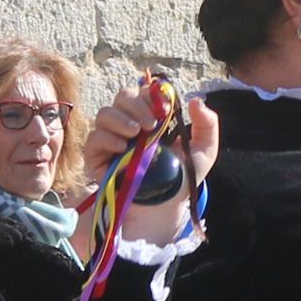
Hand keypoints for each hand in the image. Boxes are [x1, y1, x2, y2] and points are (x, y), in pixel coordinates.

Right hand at [67, 89, 212, 255]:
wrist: (165, 207)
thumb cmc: (181, 178)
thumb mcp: (203, 152)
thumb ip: (207, 125)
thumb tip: (195, 100)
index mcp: (151, 117)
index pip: (144, 93)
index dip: (152, 96)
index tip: (164, 110)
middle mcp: (129, 124)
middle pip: (122, 97)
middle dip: (136, 105)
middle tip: (151, 125)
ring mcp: (112, 139)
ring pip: (104, 113)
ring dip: (120, 119)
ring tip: (135, 134)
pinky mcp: (98, 157)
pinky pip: (94, 139)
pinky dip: (106, 138)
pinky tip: (122, 148)